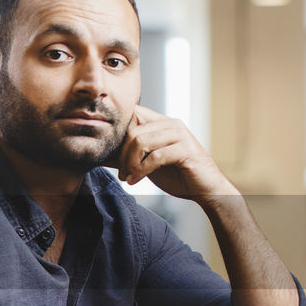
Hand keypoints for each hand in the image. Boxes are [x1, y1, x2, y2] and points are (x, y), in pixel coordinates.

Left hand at [114, 107, 237, 202]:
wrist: (205, 190)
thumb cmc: (176, 175)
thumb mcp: (146, 163)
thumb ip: (127, 156)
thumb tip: (99, 155)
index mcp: (161, 122)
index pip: (132, 115)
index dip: (117, 133)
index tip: (109, 154)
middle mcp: (171, 124)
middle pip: (132, 131)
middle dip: (121, 155)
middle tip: (121, 173)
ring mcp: (180, 135)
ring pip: (141, 142)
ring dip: (129, 163)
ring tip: (128, 177)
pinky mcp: (186, 149)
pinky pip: (155, 157)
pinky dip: (141, 170)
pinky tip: (135, 181)